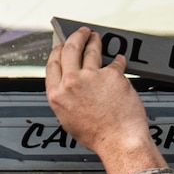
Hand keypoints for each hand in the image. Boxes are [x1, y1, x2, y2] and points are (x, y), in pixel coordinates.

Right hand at [45, 26, 165, 173]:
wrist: (119, 141)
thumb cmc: (98, 136)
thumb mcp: (69, 119)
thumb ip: (67, 99)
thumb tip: (71, 86)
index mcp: (57, 95)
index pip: (53, 64)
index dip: (57, 51)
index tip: (60, 46)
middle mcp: (72, 83)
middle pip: (70, 50)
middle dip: (75, 37)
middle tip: (80, 33)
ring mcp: (92, 76)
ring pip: (91, 50)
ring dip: (93, 41)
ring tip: (96, 37)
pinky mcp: (112, 74)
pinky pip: (115, 62)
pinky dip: (118, 60)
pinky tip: (120, 58)